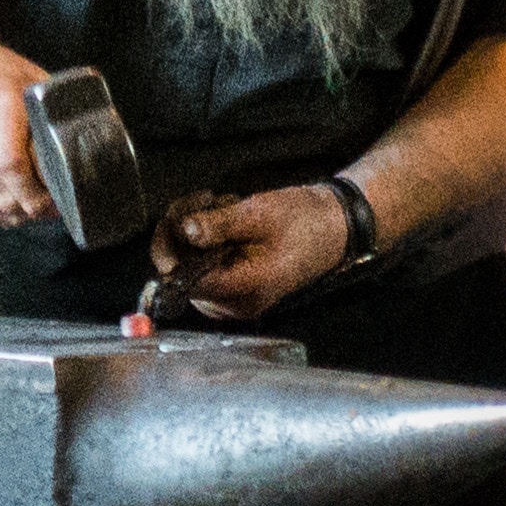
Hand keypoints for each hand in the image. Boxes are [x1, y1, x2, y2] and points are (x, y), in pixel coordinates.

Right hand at [0, 14, 59, 229]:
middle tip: (58, 205)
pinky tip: (16, 205)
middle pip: (5, 195)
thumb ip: (56, 111)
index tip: (58, 199)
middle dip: (36, 208)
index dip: (35, 192)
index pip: (10, 163)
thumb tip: (92, 144)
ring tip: (39, 204)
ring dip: (21, 214)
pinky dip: (1, 215)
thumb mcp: (30, 80)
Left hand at [151, 184, 352, 322]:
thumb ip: (219, 225)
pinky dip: (206, 242)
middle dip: (183, 235)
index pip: (183, 281)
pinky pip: (205, 266)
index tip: (178, 216)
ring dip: (194, 234)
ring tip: (222, 207)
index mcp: (241, 291)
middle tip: (202, 201)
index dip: (169, 249)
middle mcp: (234, 304)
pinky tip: (226, 221)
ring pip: (190, 268)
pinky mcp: (237, 286)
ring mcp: (235, 298)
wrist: (336, 226)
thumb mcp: (259, 215)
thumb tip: (184, 230)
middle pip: (182, 274)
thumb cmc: (304, 221)